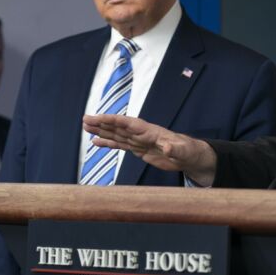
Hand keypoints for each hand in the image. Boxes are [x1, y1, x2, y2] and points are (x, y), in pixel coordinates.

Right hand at [83, 114, 217, 185]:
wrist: (190, 156)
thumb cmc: (188, 151)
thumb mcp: (183, 151)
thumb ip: (175, 149)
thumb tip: (168, 148)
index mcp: (150, 132)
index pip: (128, 123)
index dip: (113, 120)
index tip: (98, 117)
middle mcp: (142, 134)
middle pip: (118, 127)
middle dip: (102, 123)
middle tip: (85, 119)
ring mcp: (139, 141)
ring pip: (117, 134)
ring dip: (101, 130)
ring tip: (85, 127)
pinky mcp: (139, 149)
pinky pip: (120, 145)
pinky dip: (108, 143)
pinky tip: (96, 142)